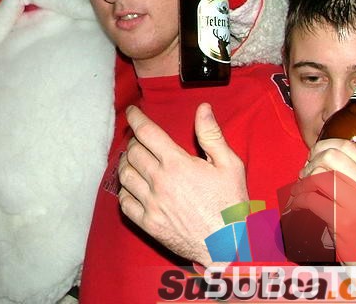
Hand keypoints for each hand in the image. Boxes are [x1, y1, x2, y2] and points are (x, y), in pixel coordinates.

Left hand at [118, 103, 247, 264]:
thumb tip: (203, 109)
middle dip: (133, 140)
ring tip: (133, 159)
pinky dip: (124, 190)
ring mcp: (151, 204)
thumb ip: (212, 135)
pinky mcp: (148, 224)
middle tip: (139, 139)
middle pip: (132, 152)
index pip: (147, 132)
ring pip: (125, 175)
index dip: (136, 118)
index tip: (132, 112)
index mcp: (177, 164)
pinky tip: (131, 186)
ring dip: (126, 162)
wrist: (230, 248)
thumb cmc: (232, 206)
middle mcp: (159, 182)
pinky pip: (124, 202)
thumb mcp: (230, 165)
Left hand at [295, 138, 355, 260]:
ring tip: (299, 191)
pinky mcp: (343, 222)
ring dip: (302, 182)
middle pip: (330, 156)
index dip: (324, 146)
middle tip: (304, 174)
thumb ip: (352, 175)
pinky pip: (311, 200)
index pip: (349, 146)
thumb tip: (317, 157)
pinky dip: (299, 201)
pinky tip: (298, 205)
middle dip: (311, 162)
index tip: (313, 155)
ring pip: (318, 176)